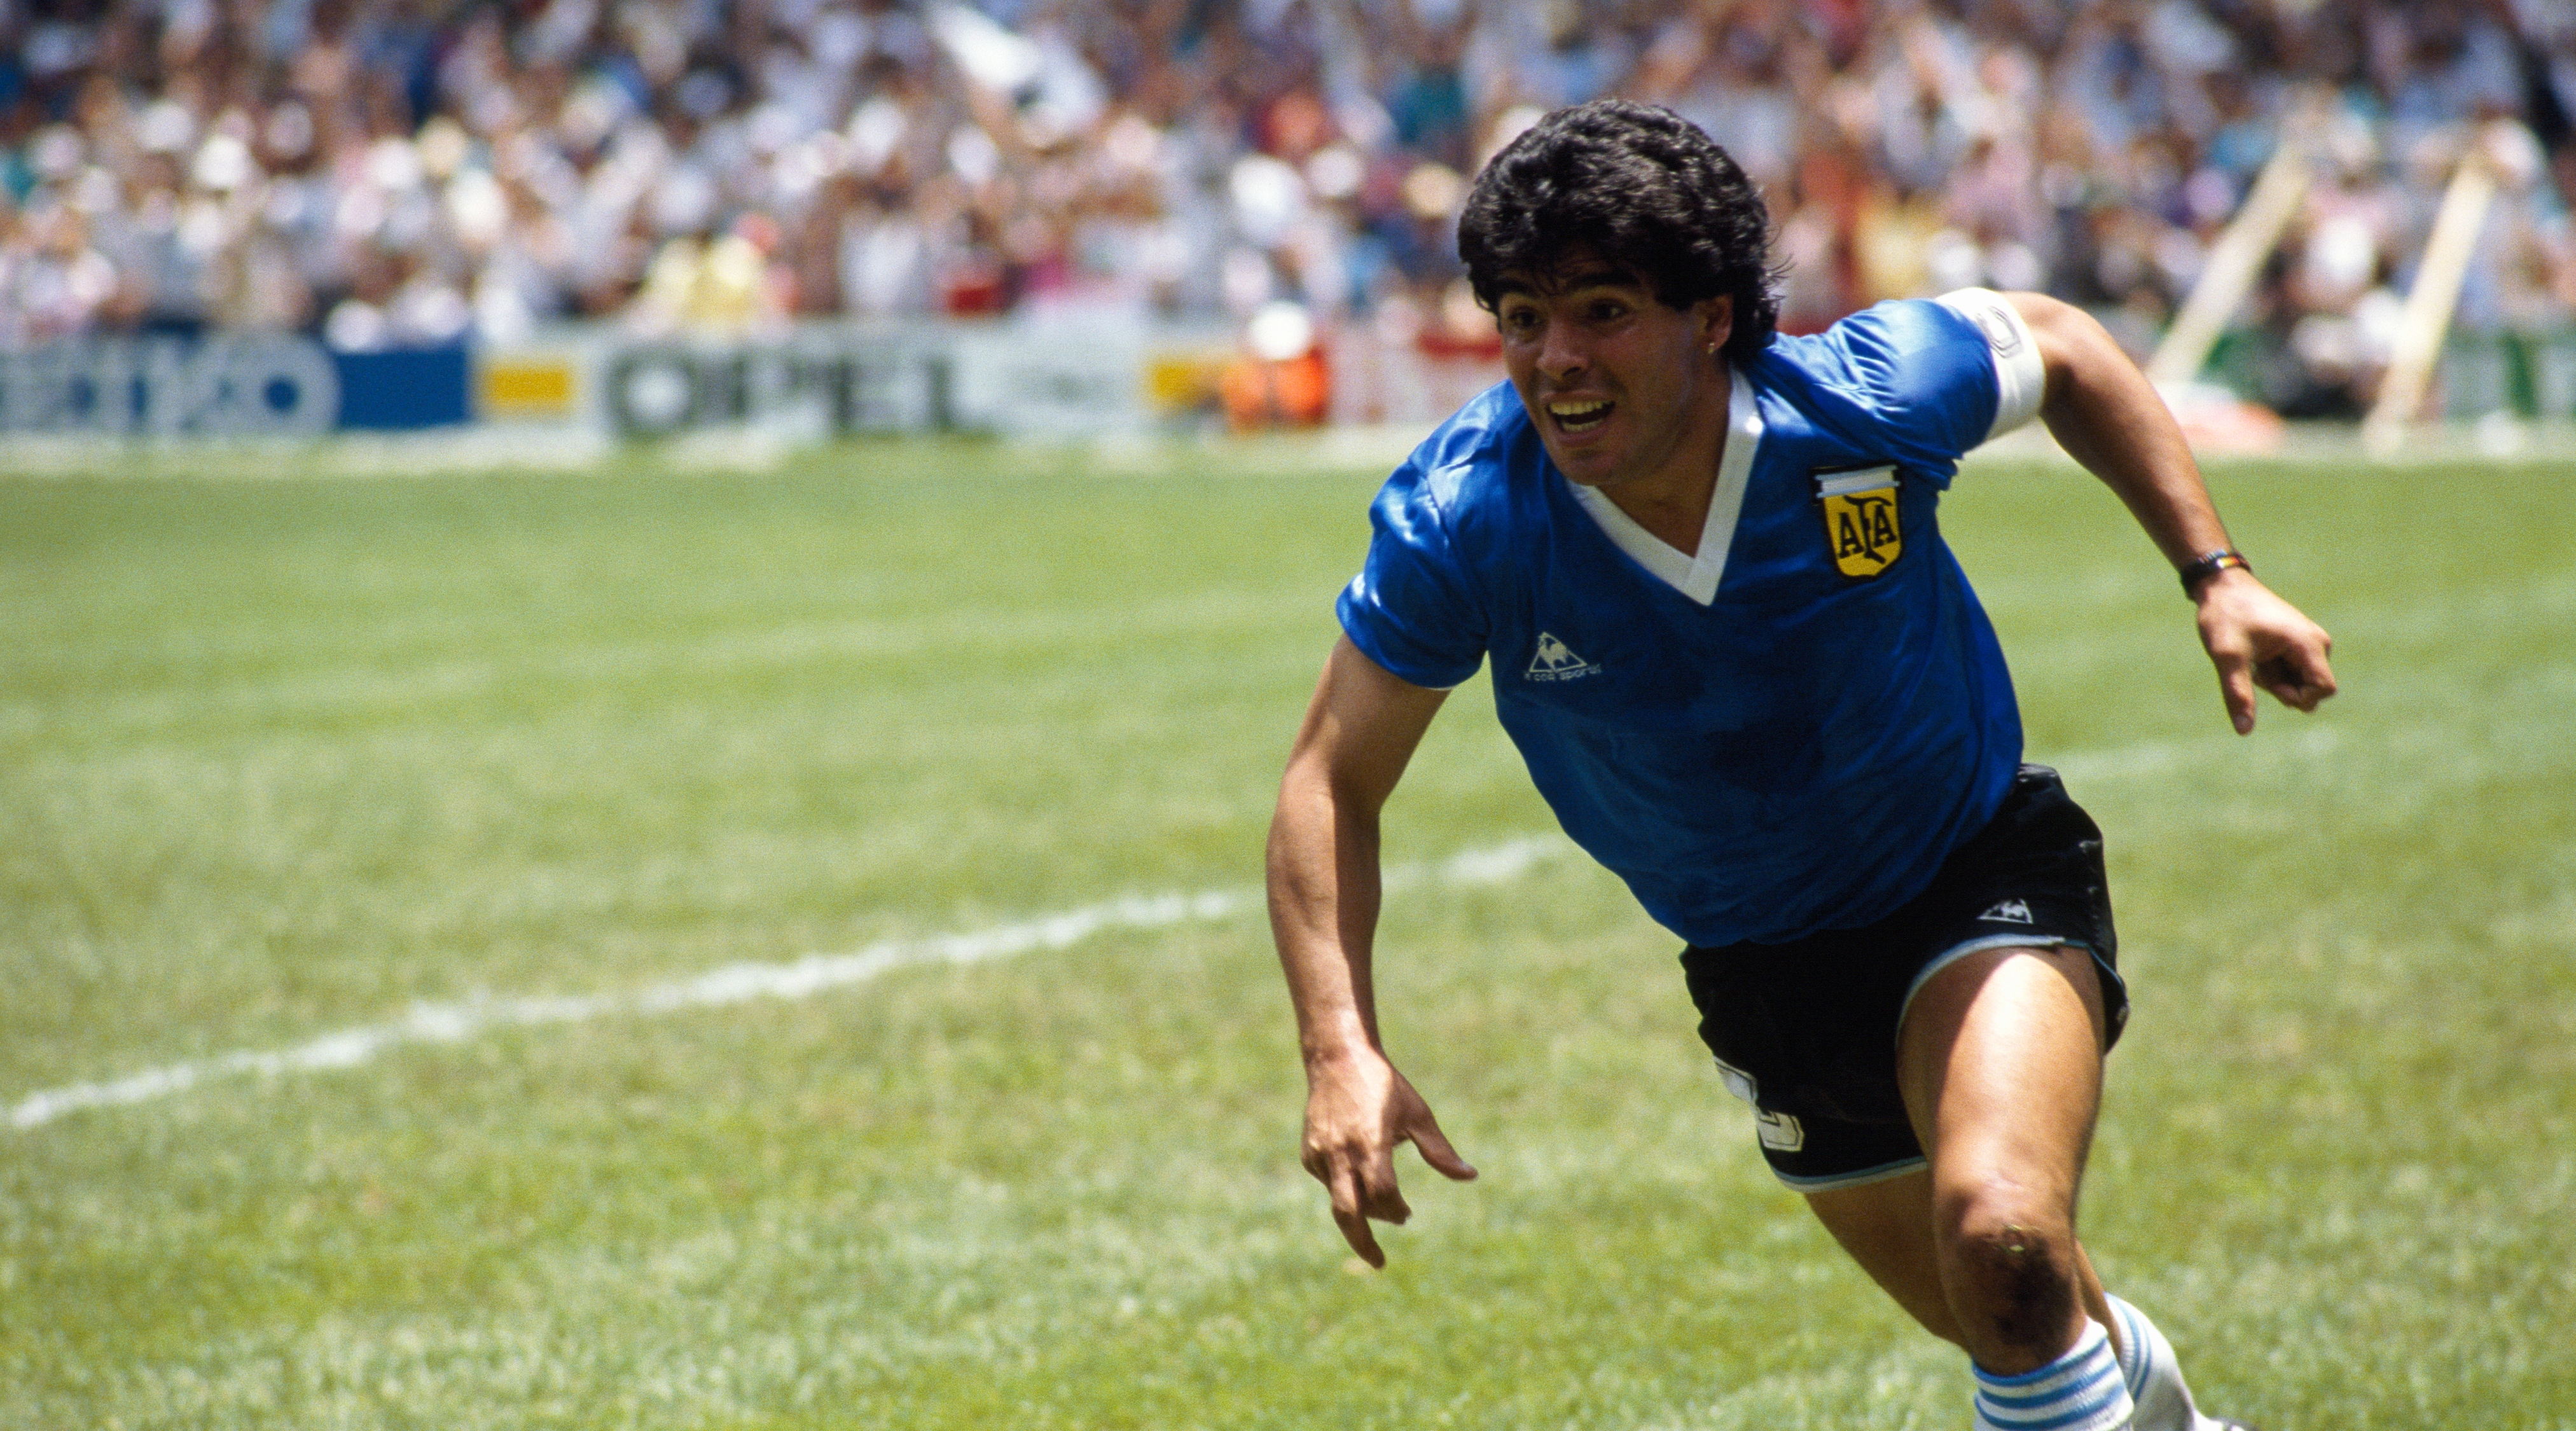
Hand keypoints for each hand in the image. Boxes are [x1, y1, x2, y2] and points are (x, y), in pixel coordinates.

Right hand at [1299, 1046, 1476, 1266]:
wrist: (1338, 1057)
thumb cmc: (1384, 1086)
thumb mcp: (1417, 1114)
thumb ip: (1440, 1151)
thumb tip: (1470, 1176)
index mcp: (1372, 1144)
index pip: (1384, 1194)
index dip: (1396, 1210)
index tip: (1407, 1215)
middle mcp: (1342, 1153)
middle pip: (1349, 1214)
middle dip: (1363, 1244)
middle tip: (1379, 1262)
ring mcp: (1321, 1154)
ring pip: (1339, 1200)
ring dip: (1360, 1213)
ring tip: (1379, 1211)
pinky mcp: (1310, 1152)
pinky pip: (1329, 1182)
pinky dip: (1345, 1189)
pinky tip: (1357, 1176)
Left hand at [2193, 568, 2335, 733]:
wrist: (2220, 586)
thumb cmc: (2225, 616)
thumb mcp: (2227, 656)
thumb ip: (2238, 693)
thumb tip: (2244, 730)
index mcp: (2309, 643)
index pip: (2324, 689)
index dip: (2296, 697)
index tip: (2269, 684)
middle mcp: (2316, 643)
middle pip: (2311, 689)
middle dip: (2282, 689)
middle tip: (2256, 667)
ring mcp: (2307, 644)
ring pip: (2298, 683)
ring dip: (2274, 681)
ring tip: (2254, 657)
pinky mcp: (2296, 645)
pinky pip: (2291, 674)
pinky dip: (2272, 672)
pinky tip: (2255, 656)